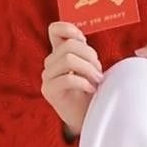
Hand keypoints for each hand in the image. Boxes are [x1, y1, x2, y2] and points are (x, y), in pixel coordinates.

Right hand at [41, 21, 102, 137]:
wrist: (87, 117)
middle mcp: (51, 63)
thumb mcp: (90, 66)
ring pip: (68, 60)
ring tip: (97, 80)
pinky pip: (68, 79)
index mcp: (60, 53)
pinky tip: (91, 89)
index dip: (69, 29)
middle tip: (99, 70)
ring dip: (88, 69)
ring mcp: (48, 77)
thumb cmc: (91, 90)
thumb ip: (84, 52)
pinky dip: (84, 82)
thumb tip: (83, 39)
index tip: (84, 40)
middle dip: (90, 55)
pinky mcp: (50, 91)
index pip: (55, 30)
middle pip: (69, 46)